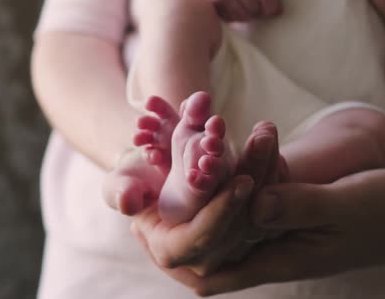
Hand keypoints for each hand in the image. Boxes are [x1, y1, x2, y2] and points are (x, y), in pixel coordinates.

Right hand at [131, 122, 284, 276]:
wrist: (146, 177)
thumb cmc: (128, 182)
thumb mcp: (117, 185)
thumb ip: (119, 193)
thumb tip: (128, 200)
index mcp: (171, 250)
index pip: (202, 236)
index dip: (221, 210)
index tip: (242, 181)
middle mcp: (203, 252)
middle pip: (238, 223)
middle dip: (254, 177)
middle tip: (262, 139)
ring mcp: (226, 238)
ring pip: (256, 210)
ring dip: (265, 168)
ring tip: (265, 132)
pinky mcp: (240, 220)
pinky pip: (262, 199)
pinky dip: (266, 167)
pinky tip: (267, 136)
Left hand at [166, 168, 384, 295]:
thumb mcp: (347, 205)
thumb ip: (300, 206)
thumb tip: (252, 205)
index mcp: (280, 258)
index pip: (209, 273)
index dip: (174, 251)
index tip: (150, 219)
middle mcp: (270, 251)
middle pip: (204, 255)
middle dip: (170, 230)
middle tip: (141, 202)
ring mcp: (277, 233)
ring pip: (219, 229)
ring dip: (192, 205)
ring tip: (159, 178)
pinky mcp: (284, 215)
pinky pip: (242, 208)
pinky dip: (221, 188)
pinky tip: (205, 163)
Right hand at [192, 0, 281, 21]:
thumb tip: (278, 7)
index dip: (273, 7)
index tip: (274, 10)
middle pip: (255, 9)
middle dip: (259, 11)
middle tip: (258, 8)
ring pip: (242, 16)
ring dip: (246, 15)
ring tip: (245, 8)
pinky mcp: (212, 1)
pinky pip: (228, 17)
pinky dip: (232, 16)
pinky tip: (233, 8)